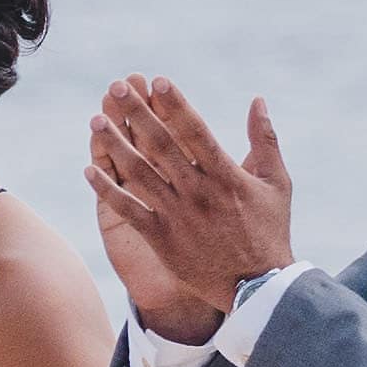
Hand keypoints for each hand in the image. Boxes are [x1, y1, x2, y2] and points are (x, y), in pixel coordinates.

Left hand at [81, 75, 290, 346]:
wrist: (258, 286)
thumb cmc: (270, 230)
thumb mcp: (277, 182)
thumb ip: (264, 139)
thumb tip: (257, 100)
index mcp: (227, 175)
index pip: (195, 131)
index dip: (175, 105)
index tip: (157, 80)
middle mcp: (199, 191)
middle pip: (162, 145)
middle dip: (138, 114)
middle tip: (117, 87)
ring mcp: (178, 215)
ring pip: (140, 174)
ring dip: (115, 146)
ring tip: (95, 119)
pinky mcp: (161, 238)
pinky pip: (129, 210)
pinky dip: (108, 191)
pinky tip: (89, 170)